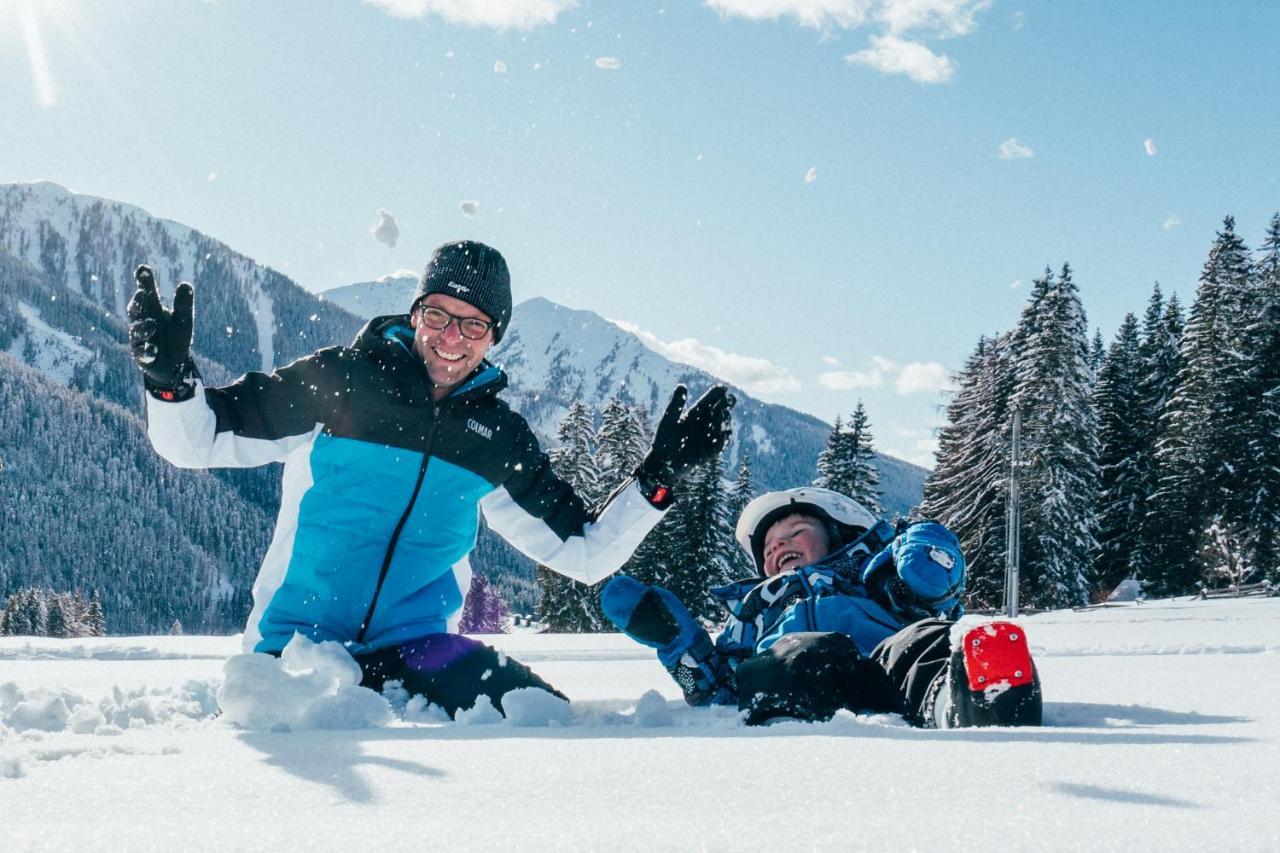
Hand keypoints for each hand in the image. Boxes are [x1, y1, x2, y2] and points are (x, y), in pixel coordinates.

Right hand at [127, 265, 195, 397]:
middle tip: (142, 293)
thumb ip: (184, 304)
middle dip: (139, 302)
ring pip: (136, 331)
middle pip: (136, 309)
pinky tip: (154, 348)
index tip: (143, 269)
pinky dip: (147, 349)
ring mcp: (140, 338)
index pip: (147, 292)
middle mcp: (142, 321)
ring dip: (143, 327)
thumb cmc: (176, 337)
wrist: (174, 364)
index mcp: (153, 309)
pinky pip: (142, 352)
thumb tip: (186, 284)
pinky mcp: (141, 355)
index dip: (144, 281)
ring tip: (152, 324)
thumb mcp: (183, 320)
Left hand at [640, 384, 733, 487]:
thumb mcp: (669, 420)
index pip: (708, 402)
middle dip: (725, 406)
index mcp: (694, 415)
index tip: (723, 388)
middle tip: (729, 399)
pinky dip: (722, 440)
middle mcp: (703, 425)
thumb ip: (676, 404)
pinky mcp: (709, 453)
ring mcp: (707, 438)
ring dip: (724, 422)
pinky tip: (723, 434)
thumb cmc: (663, 439)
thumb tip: (682, 385)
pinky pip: (719, 446)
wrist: (662, 463)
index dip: (715, 395)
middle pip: (718, 413)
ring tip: (723, 415)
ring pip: (721, 428)